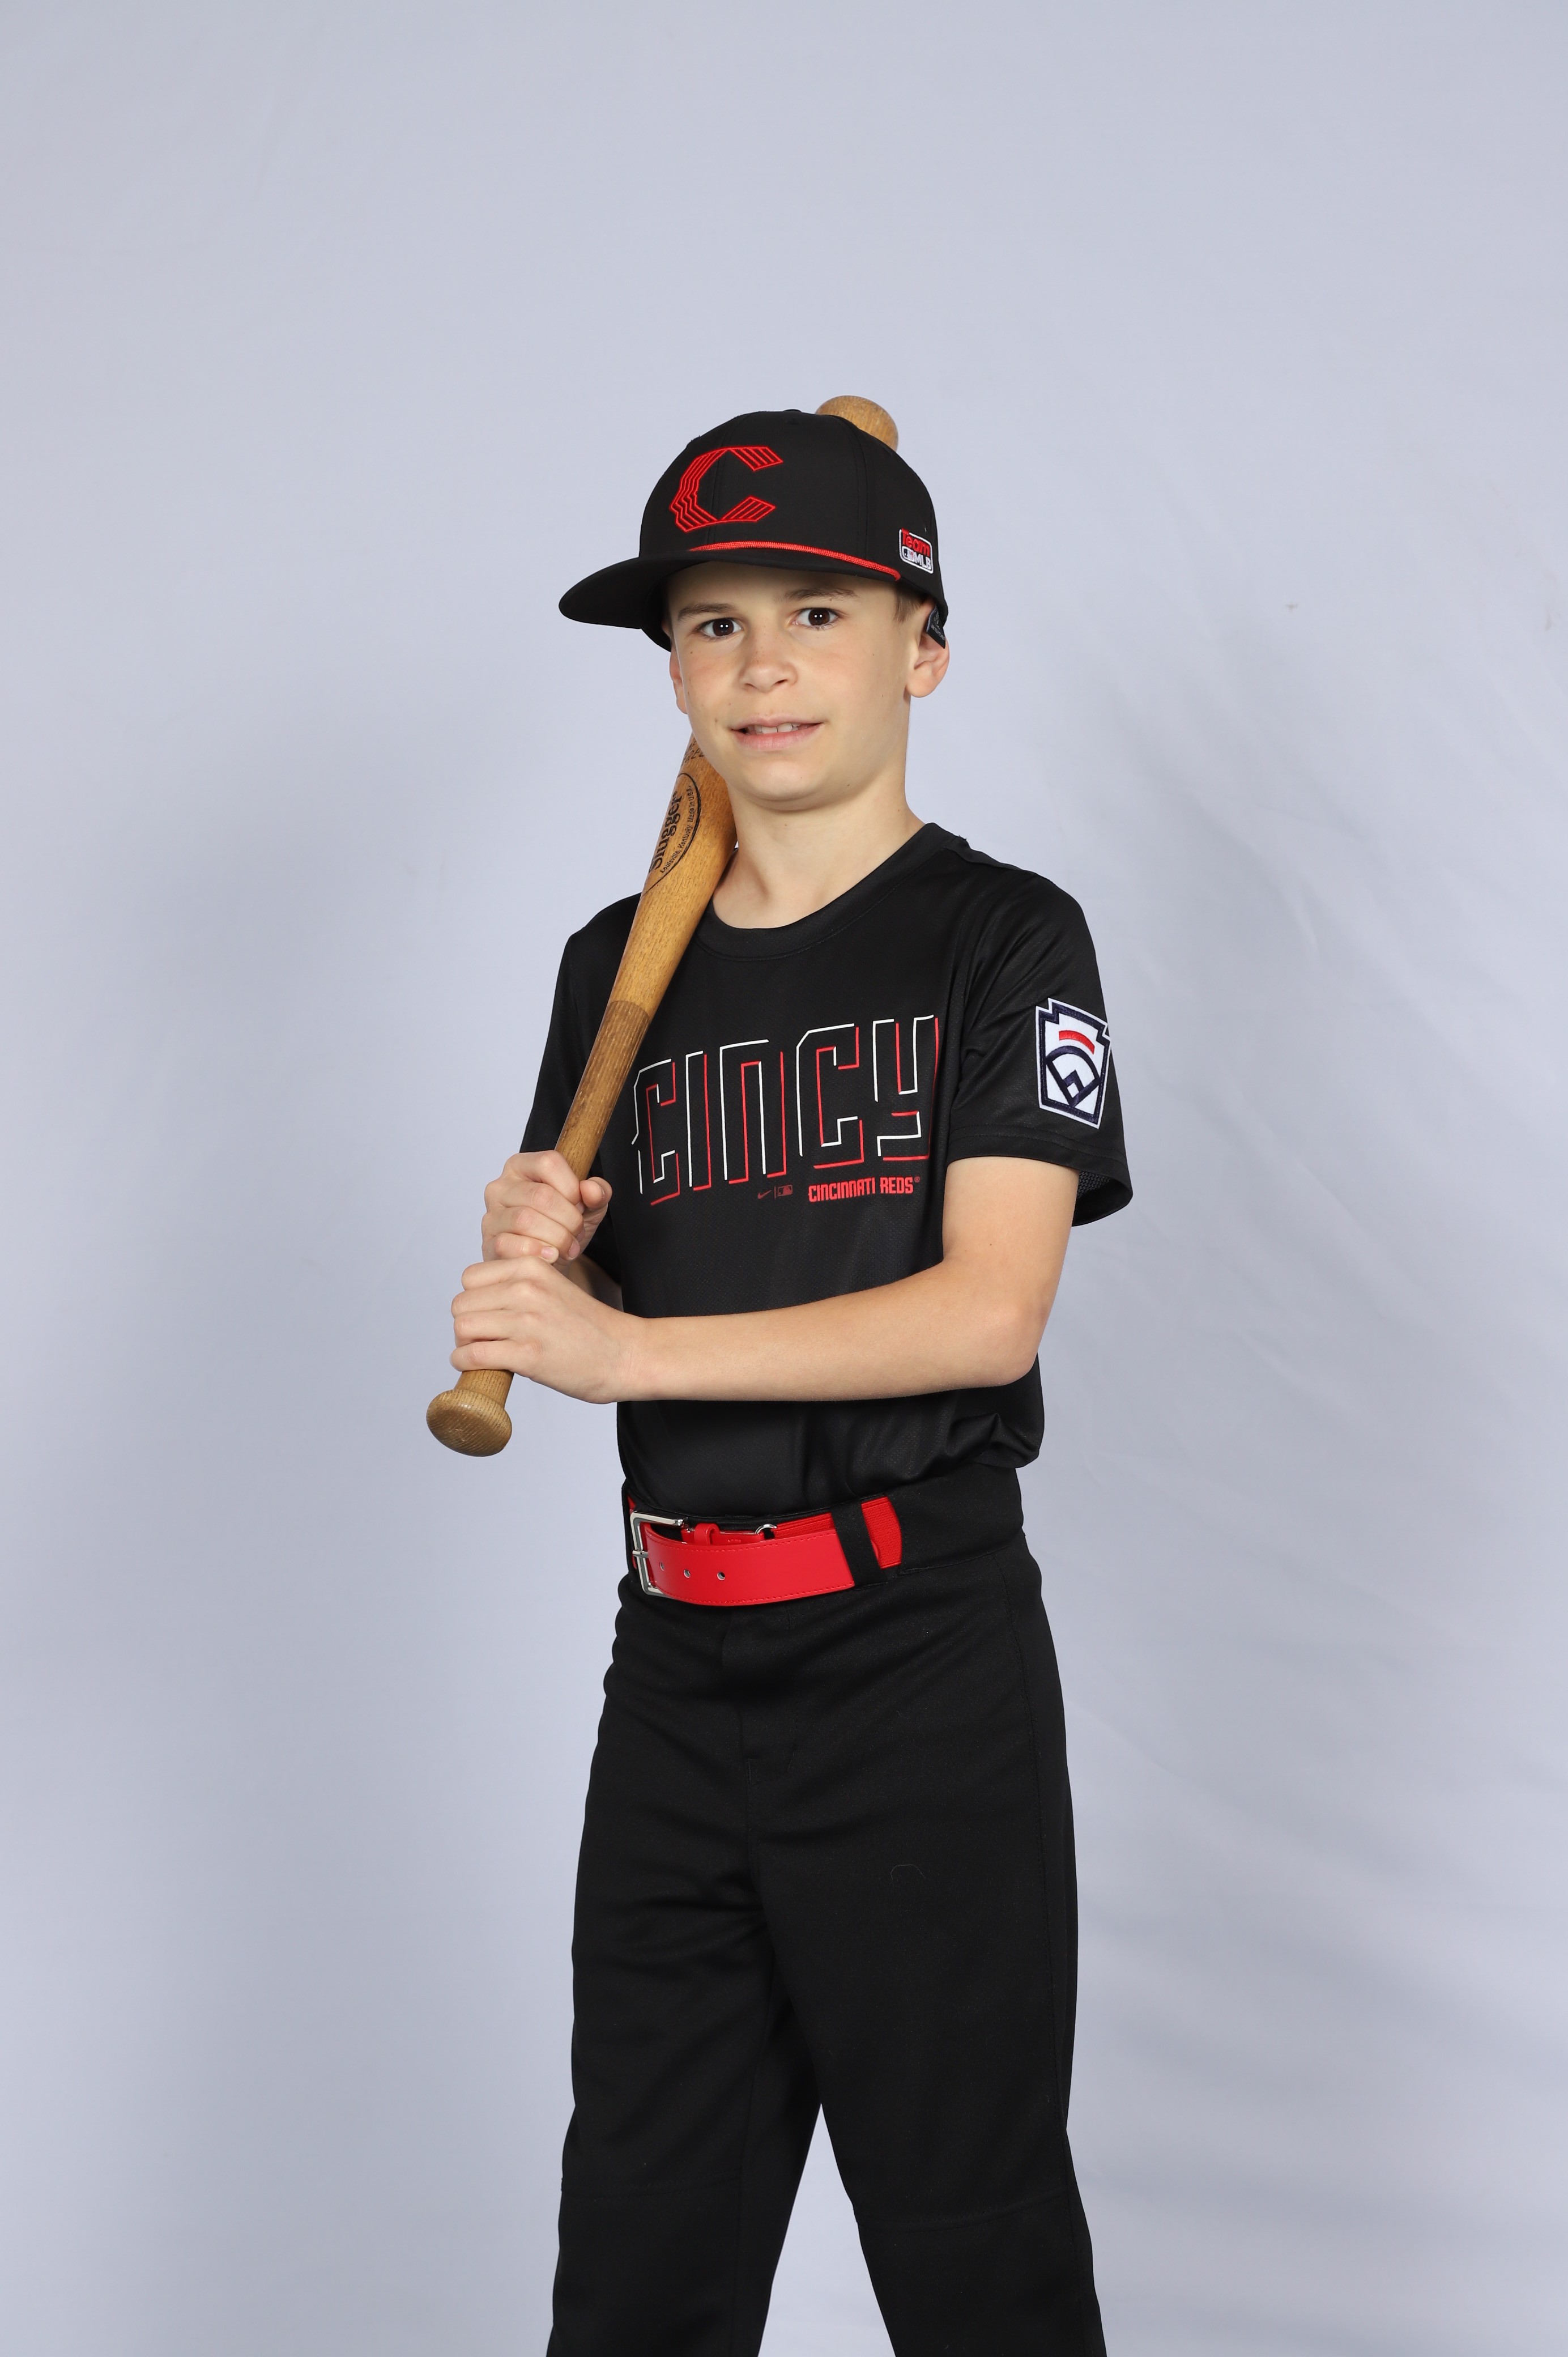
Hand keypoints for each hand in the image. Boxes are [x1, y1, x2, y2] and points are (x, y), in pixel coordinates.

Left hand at [451, 1250, 637, 1402]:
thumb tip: (476, 1306)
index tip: (487, 1317)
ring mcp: (527, 1321)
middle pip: (461, 1304)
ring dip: (465, 1345)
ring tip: (483, 1354)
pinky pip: (473, 1355)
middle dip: (467, 1325)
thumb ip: (518, 1287)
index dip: (473, 1300)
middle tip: (484, 1340)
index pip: (470, 1278)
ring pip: (463, 1328)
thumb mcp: (553, 1288)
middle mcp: (526, 1289)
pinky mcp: (528, 1355)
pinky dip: (466, 1364)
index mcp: (532, 1266)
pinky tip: (480, 1368)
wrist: (625, 1354)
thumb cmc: (590, 1327)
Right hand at [480, 1150, 611, 1264]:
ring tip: (568, 1247)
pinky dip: (539, 1253)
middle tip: (577, 1232)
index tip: (579, 1204)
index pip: (549, 1162)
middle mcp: (501, 1187)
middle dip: (569, 1219)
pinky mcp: (490, 1243)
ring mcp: (492, 1215)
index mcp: (521, 1166)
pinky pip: (513, 1245)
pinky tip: (552, 1256)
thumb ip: (598, 1192)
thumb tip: (591, 1189)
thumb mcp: (588, 1207)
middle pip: (540, 1195)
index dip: (572, 1186)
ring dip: (557, 1238)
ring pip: (526, 1220)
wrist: (548, 1263)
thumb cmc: (562, 1228)